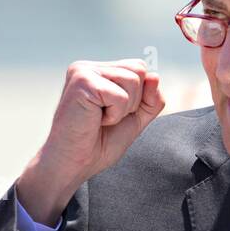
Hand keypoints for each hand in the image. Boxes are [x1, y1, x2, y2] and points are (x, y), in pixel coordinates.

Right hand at [17, 59, 164, 223]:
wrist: (74, 164)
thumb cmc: (99, 143)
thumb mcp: (135, 119)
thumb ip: (150, 99)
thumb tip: (155, 77)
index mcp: (99, 72)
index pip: (139, 67)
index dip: (139, 95)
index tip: (115, 113)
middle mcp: (88, 67)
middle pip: (139, 69)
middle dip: (133, 101)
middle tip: (106, 117)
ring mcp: (83, 72)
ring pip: (133, 80)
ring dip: (123, 109)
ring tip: (99, 118)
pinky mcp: (82, 82)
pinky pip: (120, 96)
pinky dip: (114, 115)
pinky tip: (94, 120)